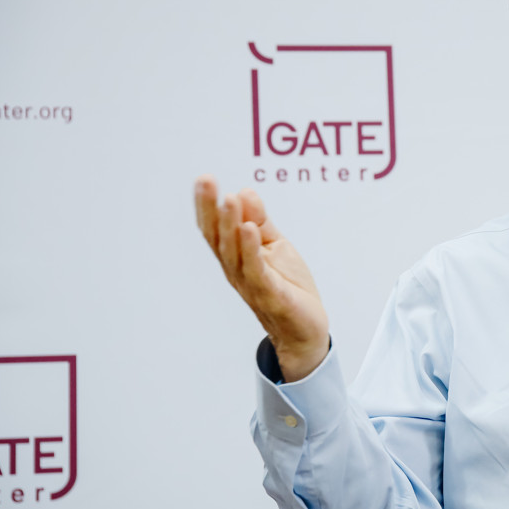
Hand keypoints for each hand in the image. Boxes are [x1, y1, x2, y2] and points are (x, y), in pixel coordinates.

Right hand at [194, 176, 329, 381]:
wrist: (304, 329)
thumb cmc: (288, 287)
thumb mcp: (275, 246)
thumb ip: (260, 221)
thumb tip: (245, 193)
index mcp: (236, 257)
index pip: (216, 228)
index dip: (207, 205)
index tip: (203, 180)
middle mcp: (237, 270)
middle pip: (218, 237)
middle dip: (211, 209)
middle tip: (206, 182)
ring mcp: (251, 283)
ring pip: (234, 253)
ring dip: (230, 224)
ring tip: (228, 199)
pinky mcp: (271, 295)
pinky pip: (257, 271)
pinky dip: (251, 250)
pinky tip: (249, 230)